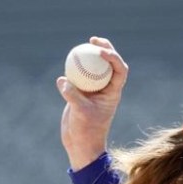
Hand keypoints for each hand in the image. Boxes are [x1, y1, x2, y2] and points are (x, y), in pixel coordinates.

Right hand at [56, 36, 129, 170]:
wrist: (81, 144)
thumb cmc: (86, 131)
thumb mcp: (80, 113)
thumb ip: (72, 96)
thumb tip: (62, 80)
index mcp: (113, 93)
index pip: (120, 71)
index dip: (113, 58)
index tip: (101, 51)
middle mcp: (106, 89)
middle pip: (110, 65)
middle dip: (105, 49)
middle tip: (94, 40)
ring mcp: (94, 90)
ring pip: (95, 68)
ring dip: (92, 55)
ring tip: (85, 43)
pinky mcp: (81, 93)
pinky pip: (80, 75)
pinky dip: (76, 67)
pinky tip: (70, 59)